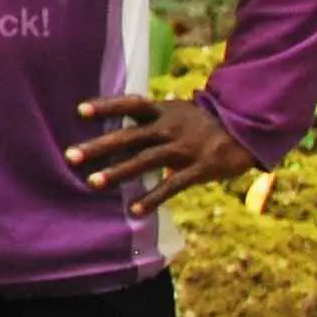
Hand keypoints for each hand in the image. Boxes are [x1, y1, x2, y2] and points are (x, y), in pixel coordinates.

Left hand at [64, 95, 255, 214]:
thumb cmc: (202, 122)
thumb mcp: (177, 111)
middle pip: (129, 136)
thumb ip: (151, 118)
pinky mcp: (198, 169)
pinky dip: (151, 199)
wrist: (245, 130)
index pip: (129, 105)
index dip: (106, 106)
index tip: (79, 111)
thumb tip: (119, 122)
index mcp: (163, 111)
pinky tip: (133, 211)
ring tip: (93, 183)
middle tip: (71, 156)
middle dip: (99, 146)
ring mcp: (183, 148)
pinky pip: (170, 186)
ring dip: (118, 172)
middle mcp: (169, 127)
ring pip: (144, 160)